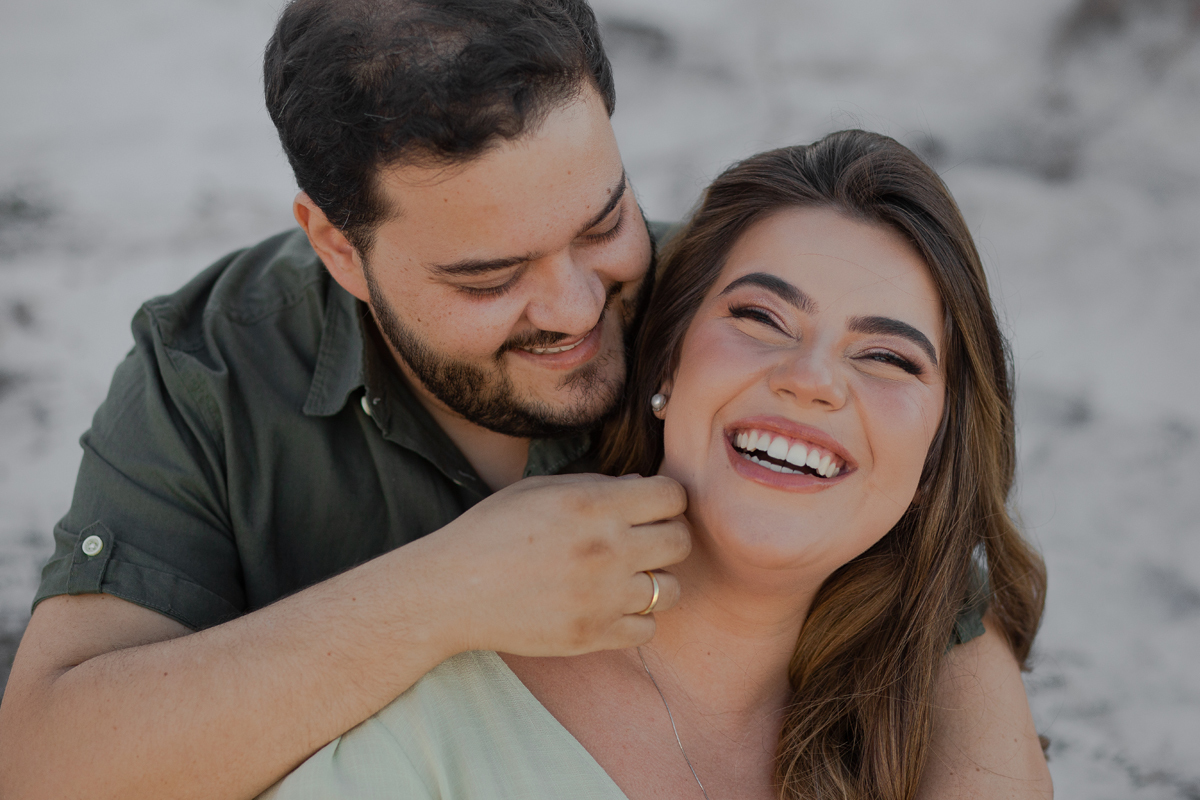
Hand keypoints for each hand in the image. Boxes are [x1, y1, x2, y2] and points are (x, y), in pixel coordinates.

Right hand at [427, 473, 689, 656]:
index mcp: (593, 504)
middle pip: (680, 541)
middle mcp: (606, 548)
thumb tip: (643, 487)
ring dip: (653, 581)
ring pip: (671, 589)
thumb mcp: (540, 490)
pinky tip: (611, 606)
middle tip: (643, 542)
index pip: (673, 496)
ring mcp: (603, 596)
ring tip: (625, 577)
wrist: (452, 591)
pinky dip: (635, 618)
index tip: (650, 508)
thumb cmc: (492, 531)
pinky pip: (648, 628)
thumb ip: (596, 484)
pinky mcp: (594, 635)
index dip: (666, 499)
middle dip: (666, 537)